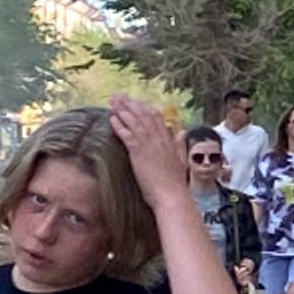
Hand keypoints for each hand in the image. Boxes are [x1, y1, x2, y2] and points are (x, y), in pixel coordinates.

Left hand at [113, 95, 193, 209]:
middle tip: (118, 96)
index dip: (144, 108)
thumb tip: (181, 132)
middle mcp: (159, 139)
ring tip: (113, 102)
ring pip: (135, 122)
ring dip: (122, 110)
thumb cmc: (175, 184)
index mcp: (168, 141)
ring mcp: (149, 145)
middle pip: (143, 116)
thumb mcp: (181, 161)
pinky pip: (128, 135)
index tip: (135, 102)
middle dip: (130, 104)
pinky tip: (112, 119)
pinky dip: (120, 125)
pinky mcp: (139, 153)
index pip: (156, 118)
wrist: (172, 197)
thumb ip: (179, 145)